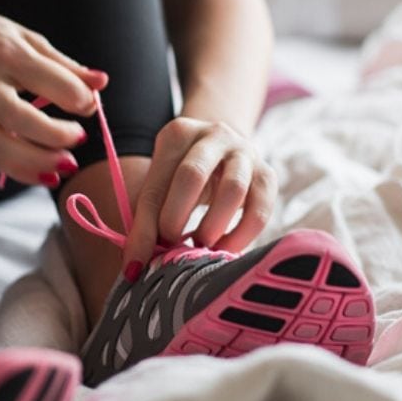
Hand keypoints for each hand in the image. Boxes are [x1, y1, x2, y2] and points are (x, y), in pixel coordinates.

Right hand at [0, 8, 107, 185]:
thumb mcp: (23, 38)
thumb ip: (63, 64)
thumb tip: (101, 82)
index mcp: (6, 53)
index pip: (48, 80)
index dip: (77, 97)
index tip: (88, 105)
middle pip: (21, 119)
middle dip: (57, 135)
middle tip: (79, 137)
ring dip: (38, 163)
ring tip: (66, 164)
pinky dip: (17, 170)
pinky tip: (42, 172)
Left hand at [123, 117, 277, 267]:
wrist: (224, 154)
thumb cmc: (183, 179)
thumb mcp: (161, 187)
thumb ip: (146, 221)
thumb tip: (134, 266)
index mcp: (178, 134)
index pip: (156, 183)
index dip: (145, 227)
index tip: (136, 263)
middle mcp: (214, 135)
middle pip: (192, 175)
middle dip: (176, 218)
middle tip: (171, 246)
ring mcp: (245, 151)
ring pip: (233, 188)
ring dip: (213, 226)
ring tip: (201, 245)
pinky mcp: (267, 174)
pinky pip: (260, 208)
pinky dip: (242, 235)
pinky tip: (225, 248)